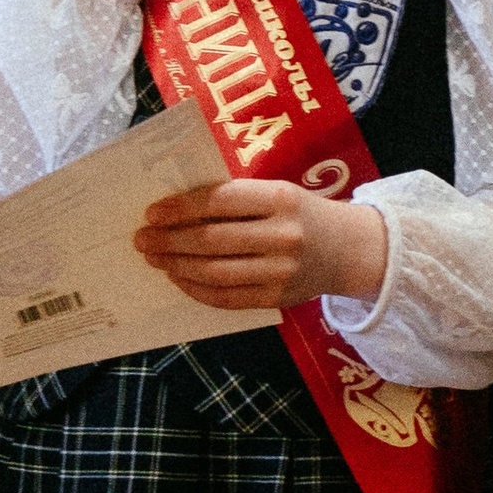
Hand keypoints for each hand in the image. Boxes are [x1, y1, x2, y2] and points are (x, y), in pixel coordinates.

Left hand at [134, 177, 388, 312]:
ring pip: (215, 272)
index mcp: (280, 199)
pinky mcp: (277, 298)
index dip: (180, 208)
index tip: (151, 213)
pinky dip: (196, 289)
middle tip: (143, 240)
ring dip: (177, 266)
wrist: (349, 250)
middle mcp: (283, 235)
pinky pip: (227, 298)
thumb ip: (236, 199)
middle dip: (169, 241)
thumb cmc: (302, 214)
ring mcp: (281, 271)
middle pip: (212, 240)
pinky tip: (179, 278)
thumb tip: (175, 210)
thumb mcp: (278, 194)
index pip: (219, 201)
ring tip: (155, 259)